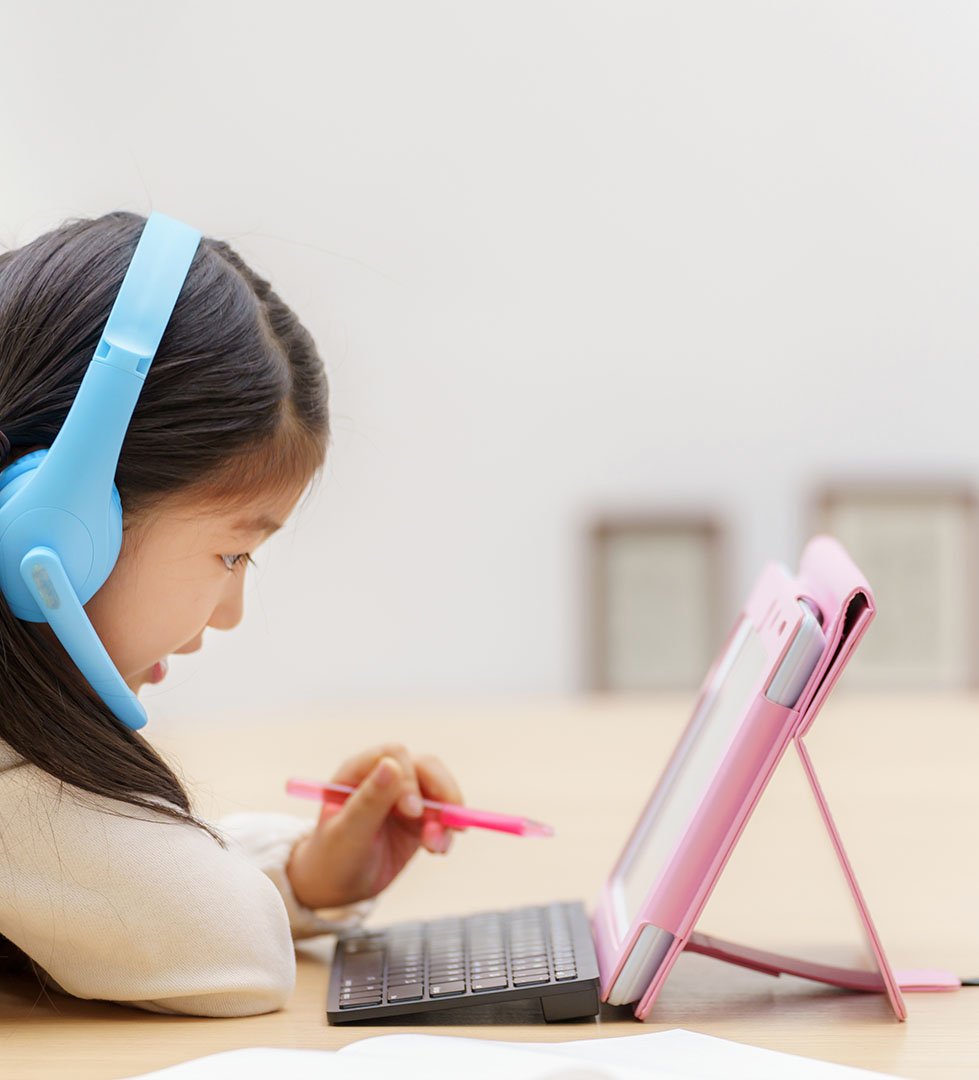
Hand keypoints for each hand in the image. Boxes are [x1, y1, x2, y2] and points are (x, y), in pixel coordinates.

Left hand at [285, 743, 463, 909]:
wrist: (335, 887)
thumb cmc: (331, 857)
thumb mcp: (347, 832)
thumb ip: (370, 799)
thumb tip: (391, 765)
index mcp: (359, 771)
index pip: (395, 755)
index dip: (409, 779)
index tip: (412, 812)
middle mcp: (384, 778)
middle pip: (426, 767)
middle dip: (441, 792)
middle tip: (447, 822)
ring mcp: (403, 797)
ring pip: (439, 789)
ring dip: (447, 816)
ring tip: (437, 847)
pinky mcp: (418, 818)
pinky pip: (442, 816)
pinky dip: (447, 831)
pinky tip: (438, 850)